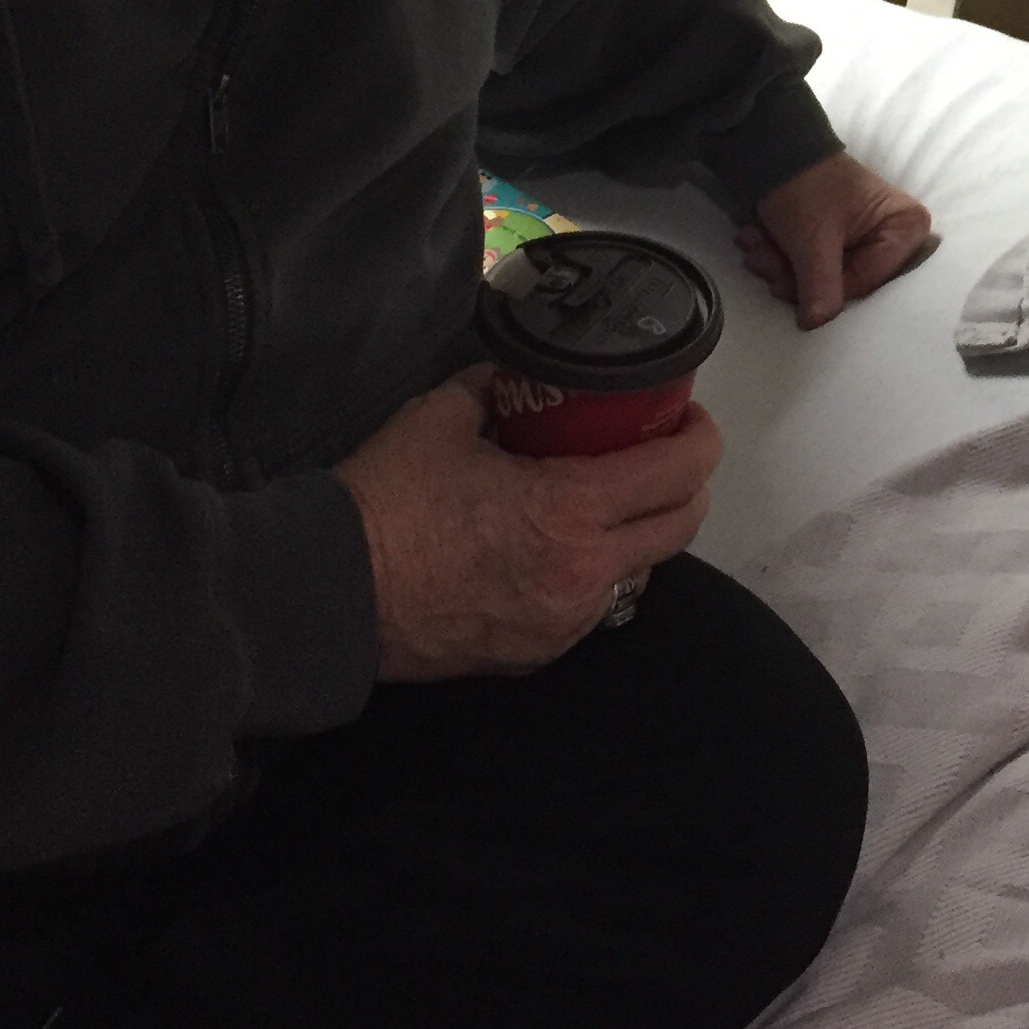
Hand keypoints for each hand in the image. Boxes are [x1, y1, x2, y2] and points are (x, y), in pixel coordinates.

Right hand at [336, 367, 722, 678]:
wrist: (330, 595)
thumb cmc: (388, 500)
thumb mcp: (443, 416)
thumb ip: (494, 388)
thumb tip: (516, 374)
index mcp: (572, 510)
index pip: (678, 472)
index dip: (698, 437)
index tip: (688, 415)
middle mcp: (585, 573)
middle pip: (680, 527)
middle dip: (687, 483)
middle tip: (664, 451)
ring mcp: (564, 622)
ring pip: (640, 570)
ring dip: (641, 532)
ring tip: (612, 498)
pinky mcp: (537, 654)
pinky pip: (593, 606)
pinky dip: (594, 571)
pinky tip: (563, 547)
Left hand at [737, 151, 933, 330]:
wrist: (770, 146)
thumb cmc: (804, 184)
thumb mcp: (813, 238)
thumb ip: (820, 285)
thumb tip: (816, 324)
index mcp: (906, 226)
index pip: (867, 282)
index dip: (824, 286)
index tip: (784, 281)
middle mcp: (895, 234)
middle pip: (845, 280)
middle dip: (794, 274)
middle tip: (758, 257)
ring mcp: (866, 236)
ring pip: (824, 276)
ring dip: (780, 265)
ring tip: (751, 242)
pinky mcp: (840, 238)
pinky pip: (814, 264)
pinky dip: (781, 256)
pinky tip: (756, 239)